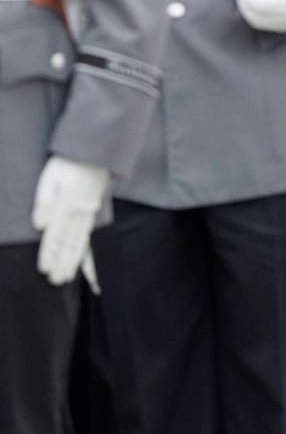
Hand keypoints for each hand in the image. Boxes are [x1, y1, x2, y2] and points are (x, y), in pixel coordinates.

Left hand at [32, 157, 109, 286]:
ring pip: (81, 244)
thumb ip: (44, 202)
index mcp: (67, 205)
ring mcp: (89, 214)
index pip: (55, 235)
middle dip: (62, 264)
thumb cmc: (70, 161)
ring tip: (66, 277)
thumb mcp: (50, 177)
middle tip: (55, 281)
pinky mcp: (93, 213)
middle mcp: (80, 213)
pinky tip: (84, 262)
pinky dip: (87, 252)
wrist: (98, 152)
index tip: (43, 269)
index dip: (48, 254)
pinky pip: (90, 237)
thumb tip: (39, 226)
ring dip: (73, 262)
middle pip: (70, 245)